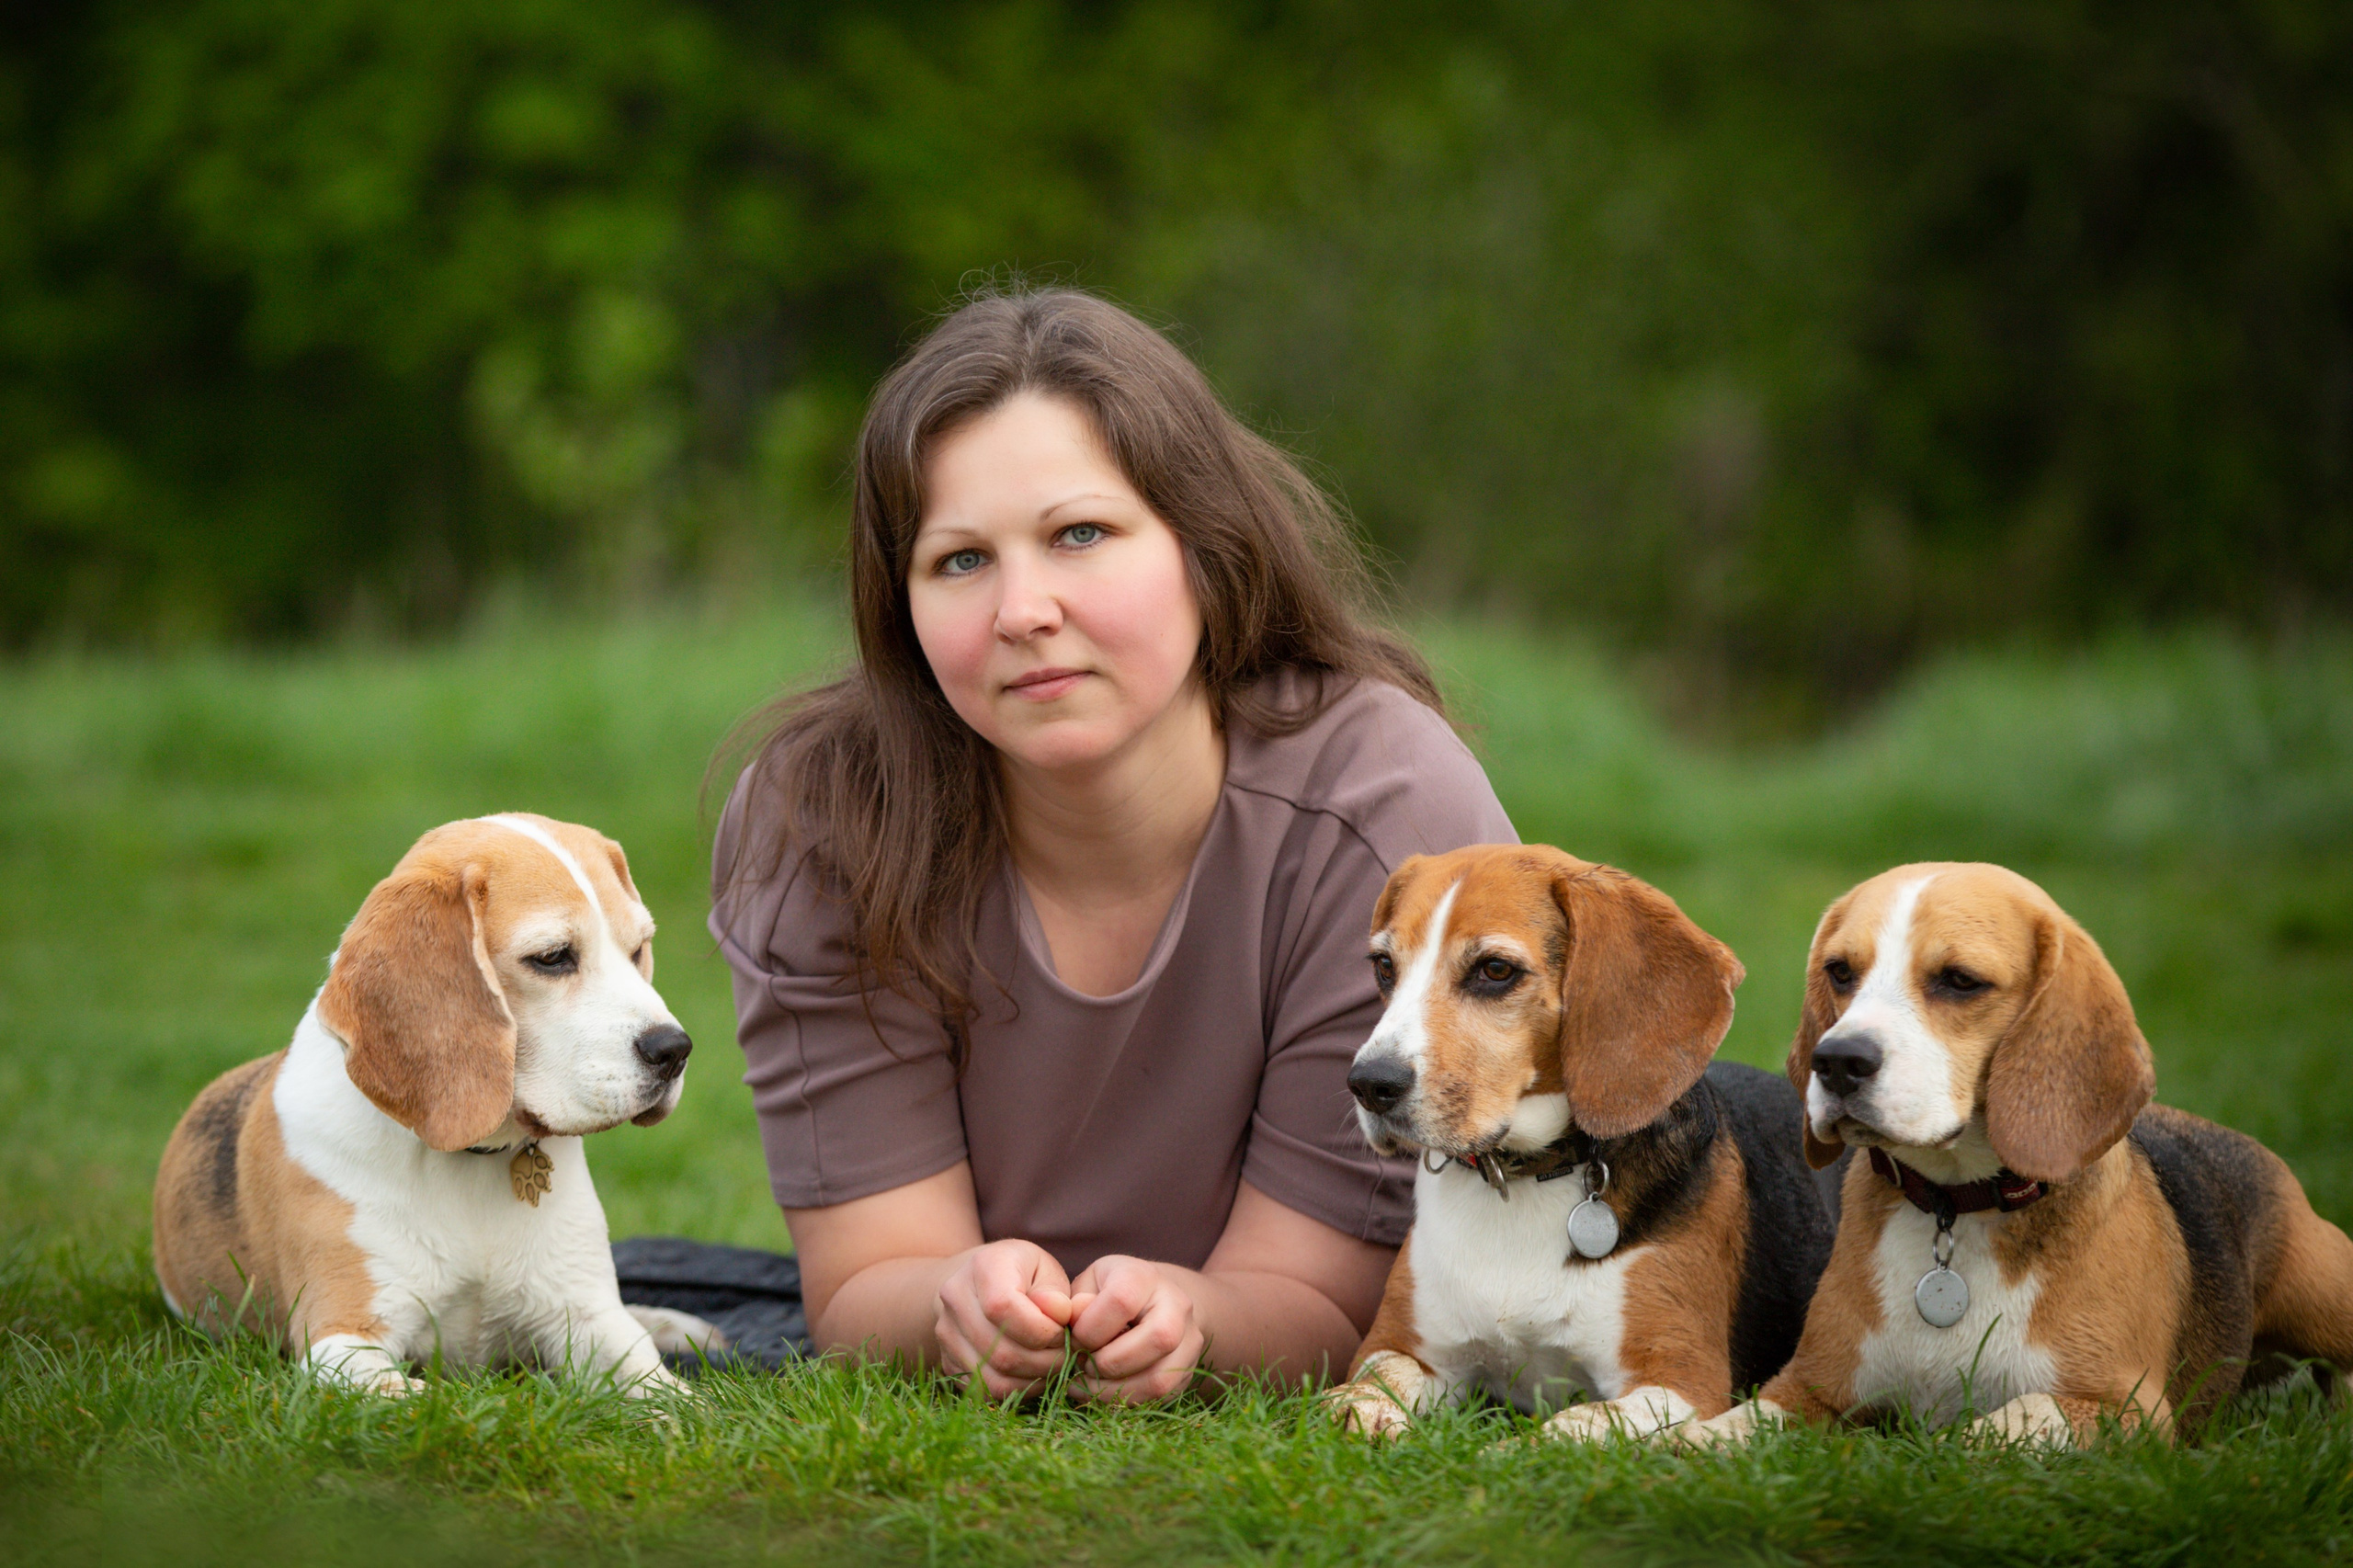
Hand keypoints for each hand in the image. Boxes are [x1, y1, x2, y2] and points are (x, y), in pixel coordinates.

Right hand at [933, 1239, 1080, 1398]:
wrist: (980, 1283)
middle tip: (1067, 1354)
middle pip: (1000, 1350)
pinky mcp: (948, 1361)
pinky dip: (1017, 1389)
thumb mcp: (1046, 1270)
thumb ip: (1056, 1293)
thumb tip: (1059, 1315)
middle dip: (1044, 1360)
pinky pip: (985, 1391)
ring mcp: (946, 1333)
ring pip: (993, 1377)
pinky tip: (1034, 1374)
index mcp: (983, 1266)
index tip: (1063, 1330)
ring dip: (1033, 1379)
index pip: (1003, 1307)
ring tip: (1053, 1364)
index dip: (1041, 1329)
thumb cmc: (1024, 1275)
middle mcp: (955, 1298)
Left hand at [1066, 1255, 1206, 1403]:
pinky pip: (1162, 1396)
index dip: (1091, 1328)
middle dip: (1109, 1362)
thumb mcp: (1086, 1286)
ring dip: (1116, 1391)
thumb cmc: (1107, 1293)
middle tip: (1084, 1364)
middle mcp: (1177, 1304)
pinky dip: (1126, 1401)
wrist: (1152, 1302)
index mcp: (1144, 1276)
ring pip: (1161, 1378)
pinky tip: (1104, 1392)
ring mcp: (1189, 1339)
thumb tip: (1067, 1318)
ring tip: (1088, 1385)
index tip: (1076, 1337)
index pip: (1122, 1301)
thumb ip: (1075, 1304)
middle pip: (1158, 1339)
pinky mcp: (1188, 1369)